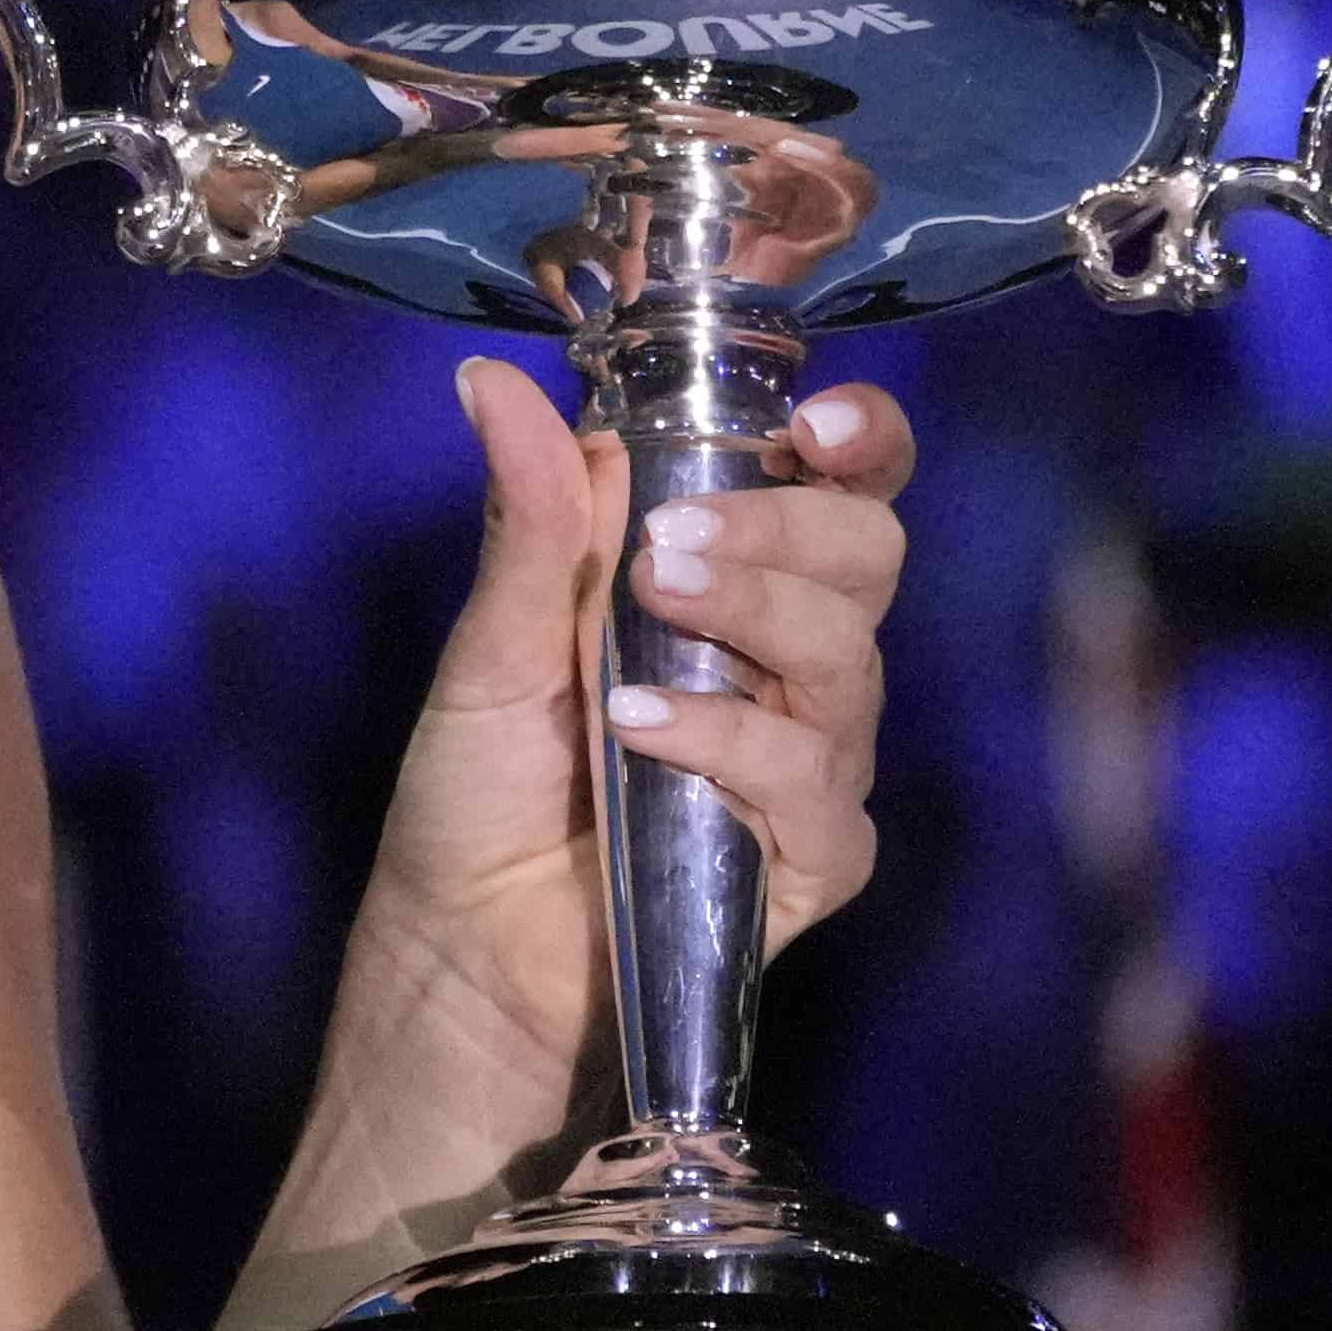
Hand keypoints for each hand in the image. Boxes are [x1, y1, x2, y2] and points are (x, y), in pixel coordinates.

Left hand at [333, 357, 918, 1106]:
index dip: (861, 442)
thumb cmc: (482, 793)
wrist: (464, 947)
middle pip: (868, 556)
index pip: (841, 489)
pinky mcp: (810, 857)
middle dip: (784, 528)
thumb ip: (526, 519)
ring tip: (643, 622)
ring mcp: (810, 759)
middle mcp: (791, 661)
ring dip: (751, 620)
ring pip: (848, 660)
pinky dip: (731, 744)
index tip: (814, 424)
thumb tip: (492, 383)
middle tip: (670, 542)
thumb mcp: (491, 642)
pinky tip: (645, 734)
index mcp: (735, 582)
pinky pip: (811, 784)